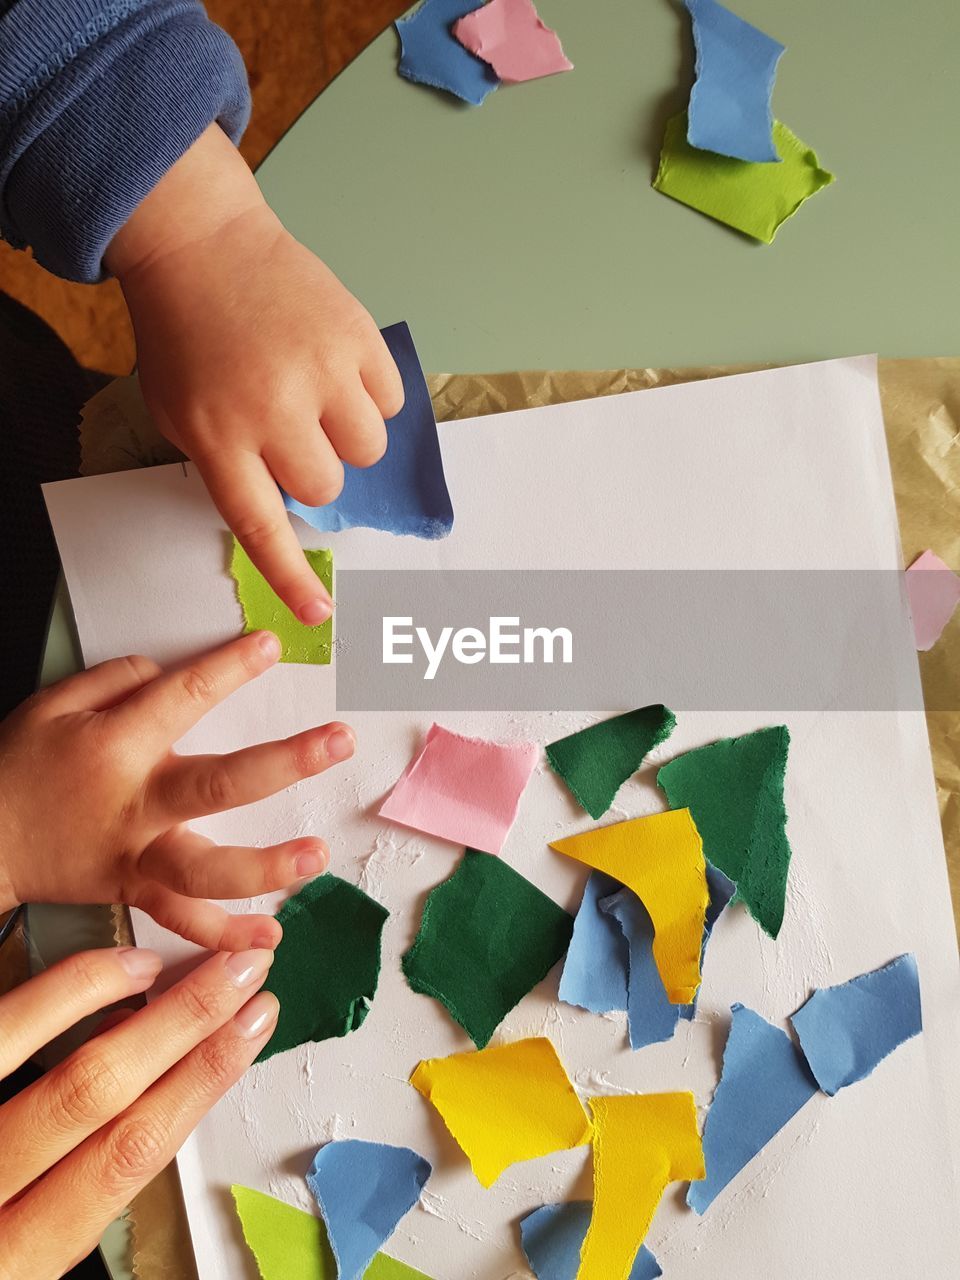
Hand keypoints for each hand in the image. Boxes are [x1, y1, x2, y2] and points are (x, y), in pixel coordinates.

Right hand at [0, 631, 354, 948]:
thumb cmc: (20, 768)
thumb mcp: (53, 704)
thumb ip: (117, 681)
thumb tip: (169, 671)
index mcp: (115, 746)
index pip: (183, 698)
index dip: (230, 668)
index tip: (272, 647)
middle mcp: (134, 804)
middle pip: (218, 785)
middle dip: (285, 763)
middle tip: (338, 743)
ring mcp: (136, 855)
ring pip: (206, 869)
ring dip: (267, 865)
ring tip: (317, 855)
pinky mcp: (134, 892)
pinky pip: (182, 920)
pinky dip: (223, 934)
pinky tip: (267, 937)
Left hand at [0, 944, 277, 1275]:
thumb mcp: (13, 1266)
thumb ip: (63, 1208)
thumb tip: (141, 1116)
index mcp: (12, 1262)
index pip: (128, 1154)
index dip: (202, 1081)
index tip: (253, 1027)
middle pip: (99, 1094)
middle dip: (185, 1024)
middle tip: (245, 970)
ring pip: (34, 1057)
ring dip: (111, 999)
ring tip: (167, 963)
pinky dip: (40, 997)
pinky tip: (81, 973)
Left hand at [105, 124, 404, 624]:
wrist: (203, 244)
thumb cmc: (186, 338)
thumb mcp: (181, 414)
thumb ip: (229, 465)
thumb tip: (290, 506)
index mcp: (218, 436)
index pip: (260, 523)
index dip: (290, 574)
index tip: (318, 614)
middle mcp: (273, 409)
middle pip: (327, 487)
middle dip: (316, 472)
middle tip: (295, 434)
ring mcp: (321, 370)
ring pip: (368, 449)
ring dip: (349, 436)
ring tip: (321, 397)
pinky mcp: (357, 336)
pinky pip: (391, 399)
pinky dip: (372, 394)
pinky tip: (338, 367)